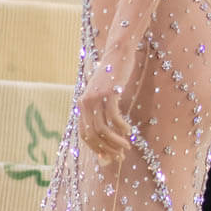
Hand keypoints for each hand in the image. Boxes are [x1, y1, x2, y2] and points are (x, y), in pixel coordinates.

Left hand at [78, 45, 134, 164]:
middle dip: (106, 149)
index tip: (109, 157)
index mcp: (81, 106)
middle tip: (120, 155)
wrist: (118, 53)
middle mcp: (85, 103)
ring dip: (115, 141)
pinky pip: (114, 116)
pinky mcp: (109, 93)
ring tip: (126, 146)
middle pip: (92, 135)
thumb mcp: (103, 95)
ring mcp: (96, 98)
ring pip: (103, 128)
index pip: (84, 136)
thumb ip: (101, 112)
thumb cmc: (113, 75)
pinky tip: (129, 130)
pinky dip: (121, 127)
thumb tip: (108, 133)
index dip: (96, 149)